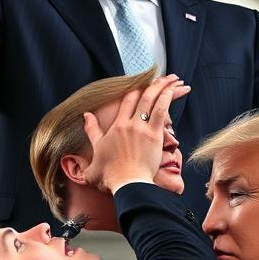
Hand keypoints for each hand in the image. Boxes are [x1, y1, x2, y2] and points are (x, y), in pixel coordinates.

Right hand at [82, 75, 184, 191]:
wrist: (127, 183)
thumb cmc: (110, 174)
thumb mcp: (95, 152)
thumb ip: (91, 131)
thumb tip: (86, 116)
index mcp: (116, 126)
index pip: (126, 101)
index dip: (135, 90)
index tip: (142, 84)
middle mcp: (129, 124)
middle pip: (141, 97)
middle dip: (151, 84)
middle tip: (161, 76)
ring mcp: (142, 128)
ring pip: (152, 100)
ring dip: (162, 87)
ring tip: (172, 78)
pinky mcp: (155, 135)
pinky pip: (161, 111)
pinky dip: (166, 98)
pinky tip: (172, 90)